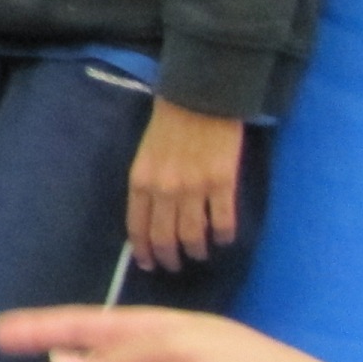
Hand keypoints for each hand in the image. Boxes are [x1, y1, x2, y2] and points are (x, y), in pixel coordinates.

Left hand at [127, 99, 244, 272]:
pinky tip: (224, 238)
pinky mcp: (222, 183)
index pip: (138, 227)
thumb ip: (147, 184)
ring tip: (200, 255)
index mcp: (141, 180)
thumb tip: (152, 217)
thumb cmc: (170, 121)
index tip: (149, 264)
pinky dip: (224, 235)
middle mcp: (164, 189)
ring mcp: (194, 188)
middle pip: (165, 237)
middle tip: (175, 266)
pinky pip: (223, 221)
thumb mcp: (146, 154)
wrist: (201, 96)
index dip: (143, 250)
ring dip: (197, 251)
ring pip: (193, 235)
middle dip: (169, 257)